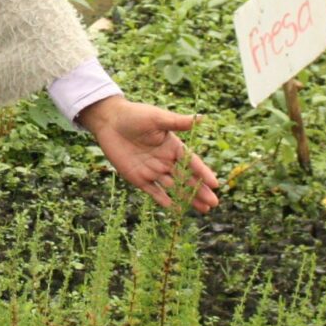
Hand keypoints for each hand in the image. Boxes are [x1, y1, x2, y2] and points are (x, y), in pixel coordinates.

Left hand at [77, 97, 220, 212]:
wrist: (109, 122)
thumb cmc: (135, 116)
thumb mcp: (157, 118)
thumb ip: (178, 122)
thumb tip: (202, 117)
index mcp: (173, 146)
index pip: (192, 163)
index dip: (204, 173)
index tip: (216, 184)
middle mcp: (166, 160)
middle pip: (187, 179)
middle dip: (200, 191)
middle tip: (214, 203)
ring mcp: (153, 170)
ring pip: (174, 188)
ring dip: (188, 198)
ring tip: (203, 209)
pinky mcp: (138, 178)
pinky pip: (153, 191)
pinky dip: (164, 200)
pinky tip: (175, 209)